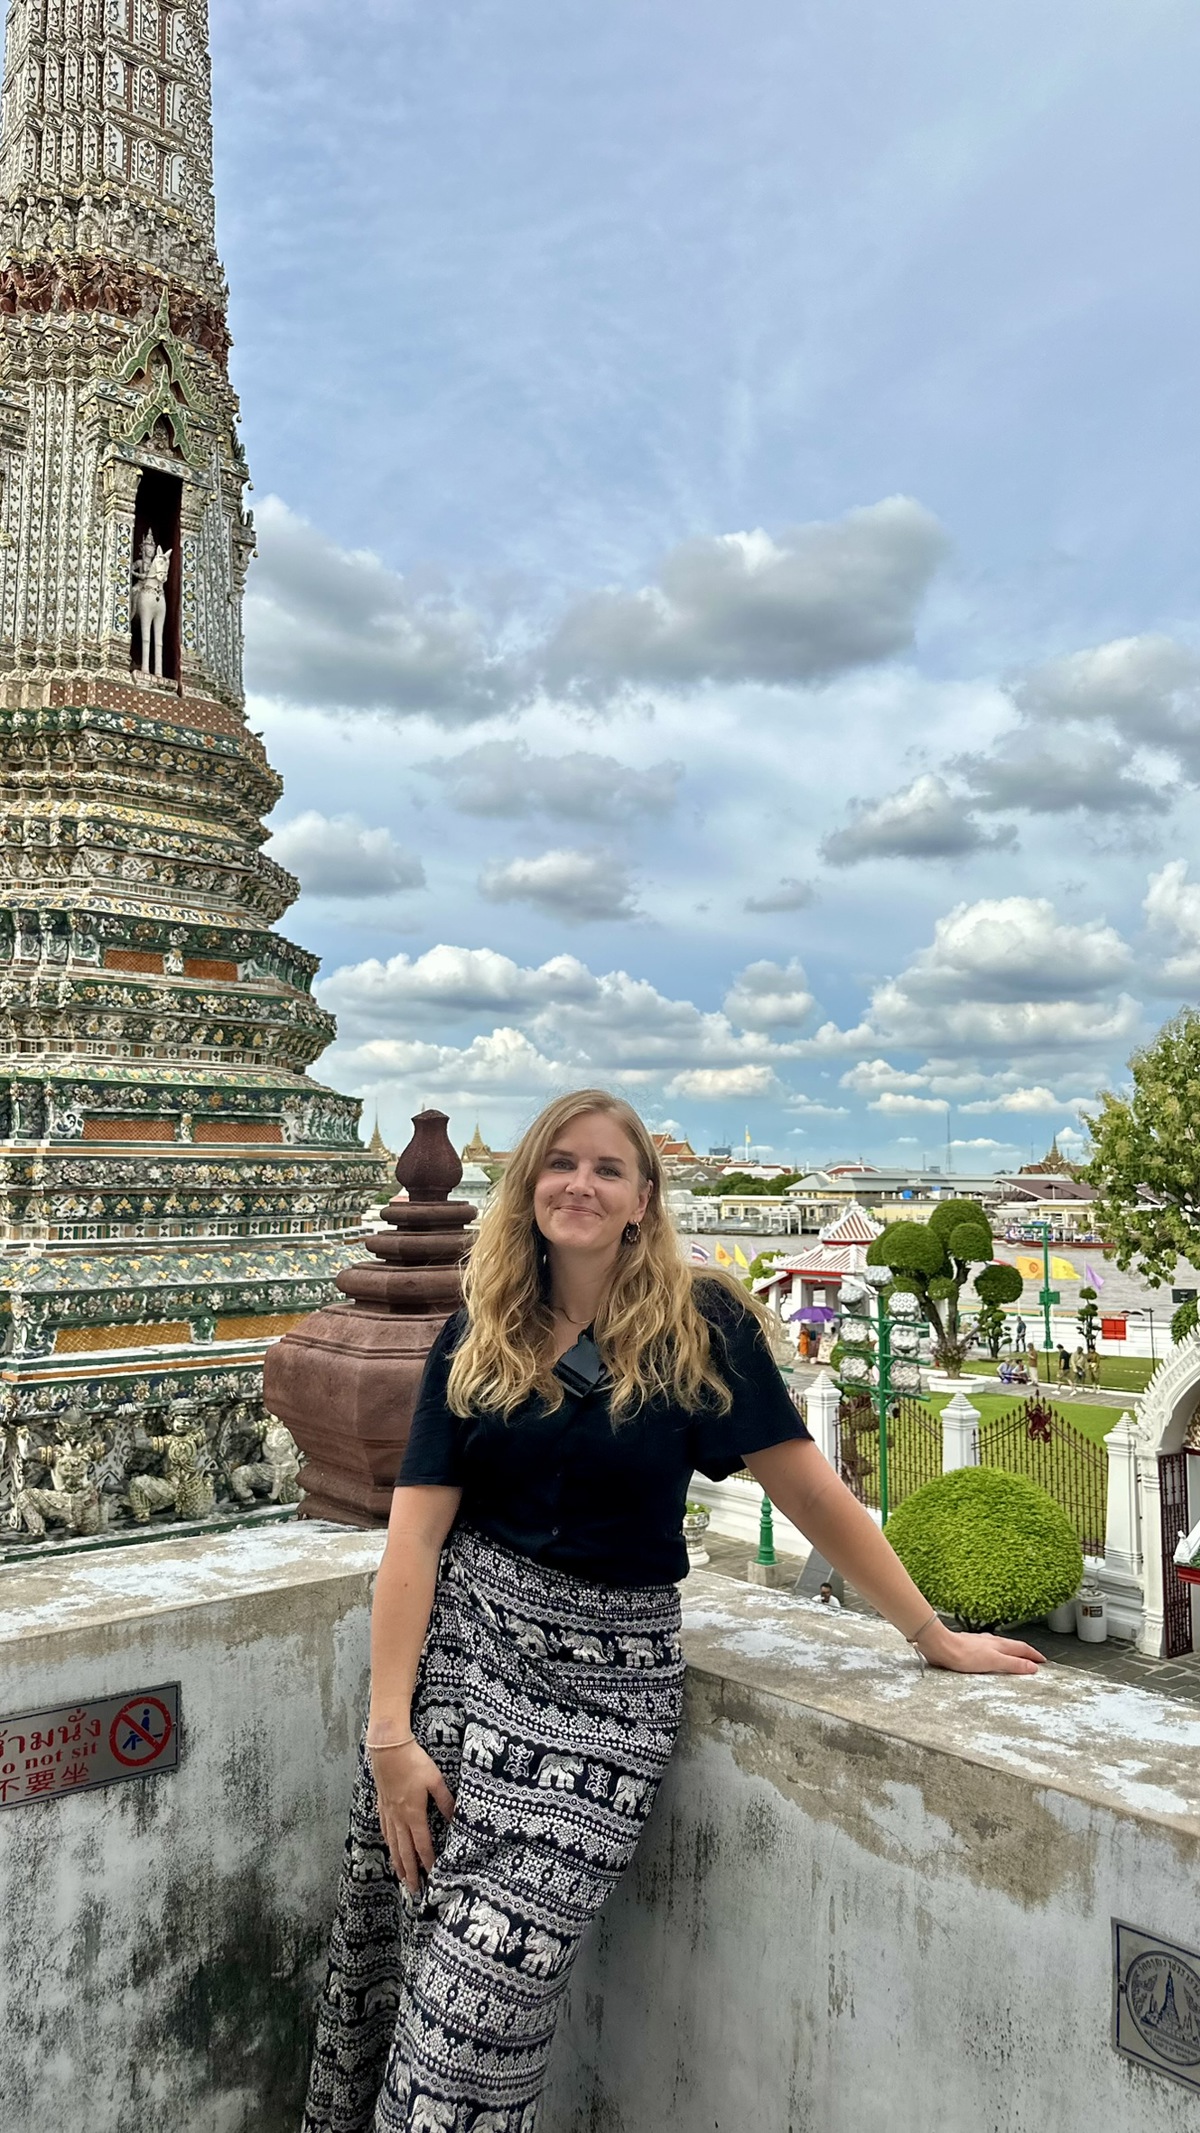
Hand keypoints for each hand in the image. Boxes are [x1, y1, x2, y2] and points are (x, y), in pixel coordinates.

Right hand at [369, 1740, 454, 1893]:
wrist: (388, 1748)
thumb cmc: (414, 1762)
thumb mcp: (435, 1779)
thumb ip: (445, 1801)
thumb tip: (455, 1818)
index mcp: (414, 1813)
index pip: (422, 1844)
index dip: (427, 1862)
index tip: (432, 1877)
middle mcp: (399, 1817)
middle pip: (404, 1851)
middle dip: (410, 1872)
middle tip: (413, 1891)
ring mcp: (388, 1812)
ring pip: (393, 1843)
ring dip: (397, 1862)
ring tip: (400, 1877)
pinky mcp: (382, 1804)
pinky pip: (385, 1830)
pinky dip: (388, 1843)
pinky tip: (390, 1847)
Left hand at [917, 1620, 1043, 1675]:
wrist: (941, 1646)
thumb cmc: (964, 1654)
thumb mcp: (994, 1661)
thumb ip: (1013, 1664)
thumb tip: (1033, 1666)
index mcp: (999, 1644)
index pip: (1022, 1648)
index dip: (1033, 1654)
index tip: (1043, 1660)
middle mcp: (991, 1641)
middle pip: (1012, 1646)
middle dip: (1024, 1652)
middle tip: (1034, 1659)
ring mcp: (979, 1643)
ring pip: (1000, 1646)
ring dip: (1010, 1652)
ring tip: (1015, 1657)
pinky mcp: (969, 1647)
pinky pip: (988, 1650)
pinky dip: (995, 1653)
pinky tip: (989, 1657)